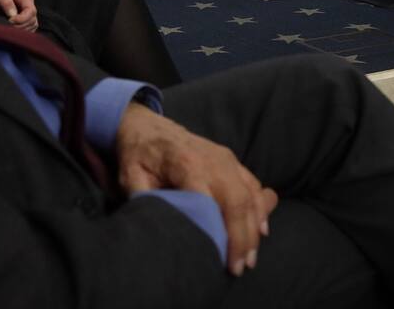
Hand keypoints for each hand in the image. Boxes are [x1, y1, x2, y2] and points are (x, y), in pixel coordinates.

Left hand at [0, 0, 37, 31]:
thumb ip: (5, 1)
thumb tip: (13, 15)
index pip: (31, 11)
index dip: (22, 20)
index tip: (10, 22)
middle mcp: (26, 1)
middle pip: (32, 19)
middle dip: (21, 26)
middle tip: (7, 27)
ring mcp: (24, 9)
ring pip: (32, 24)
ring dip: (22, 30)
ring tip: (8, 29)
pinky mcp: (21, 16)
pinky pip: (27, 27)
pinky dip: (21, 31)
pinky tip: (11, 31)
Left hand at [116, 103, 277, 276]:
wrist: (146, 126)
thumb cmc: (138, 155)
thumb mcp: (131, 177)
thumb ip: (145, 201)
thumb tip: (157, 228)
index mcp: (187, 164)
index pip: (213, 203)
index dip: (223, 235)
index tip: (224, 262)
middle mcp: (213, 160)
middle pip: (238, 201)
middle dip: (244, 237)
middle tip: (241, 267)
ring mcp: (225, 158)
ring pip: (250, 194)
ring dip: (254, 227)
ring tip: (250, 257)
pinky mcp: (231, 159)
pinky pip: (253, 184)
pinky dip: (261, 207)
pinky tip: (261, 230)